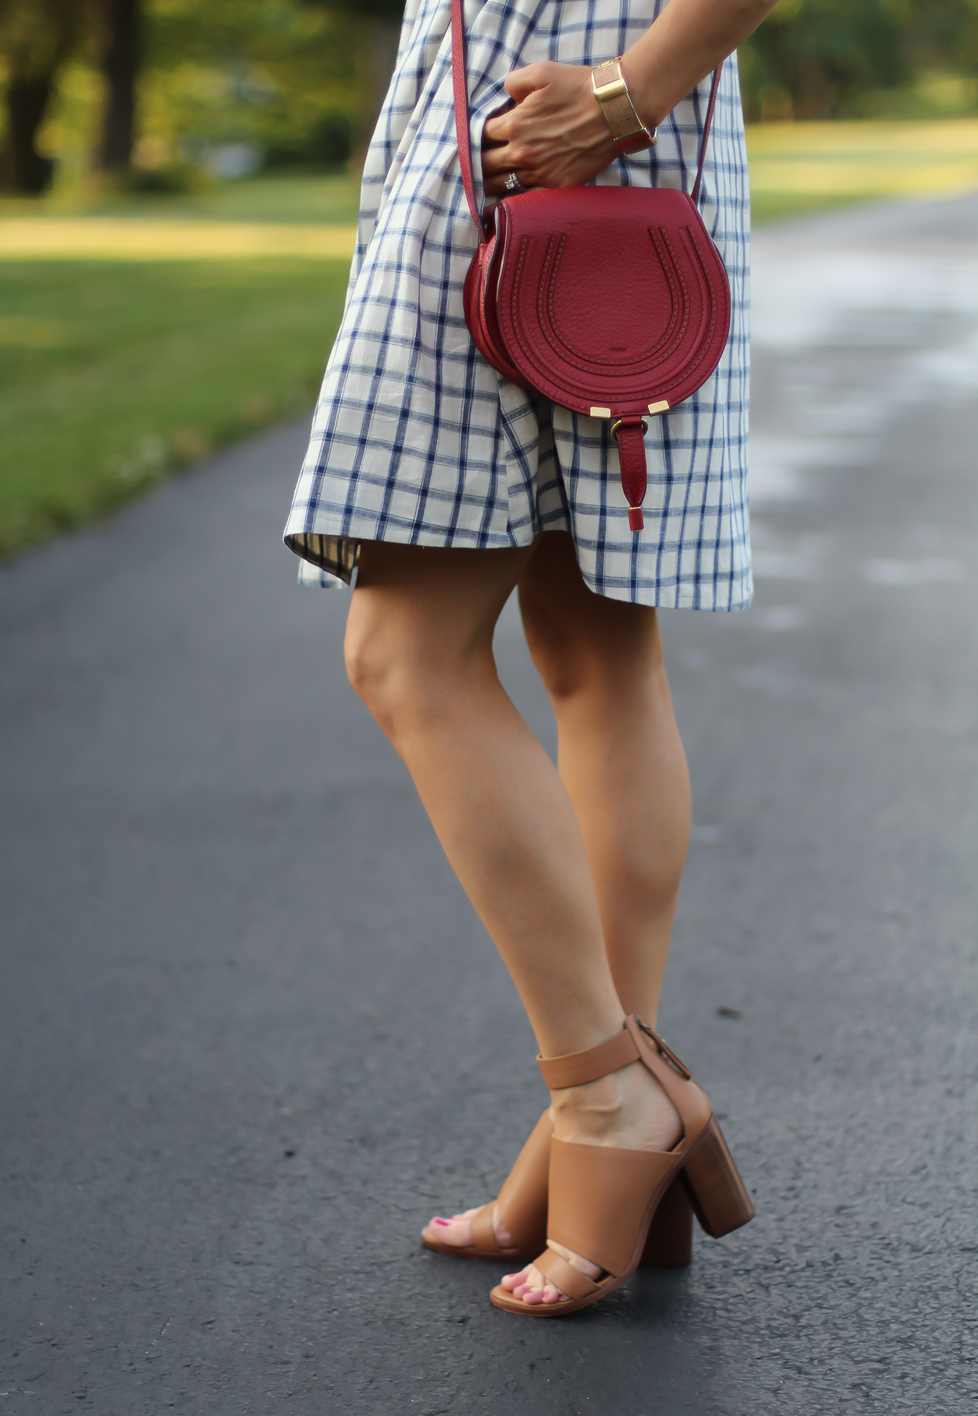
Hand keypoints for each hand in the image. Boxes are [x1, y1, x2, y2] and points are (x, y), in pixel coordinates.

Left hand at [481, 61, 617, 196]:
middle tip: (481, 162)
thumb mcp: (542, 71)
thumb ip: (514, 81)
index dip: (481, 135)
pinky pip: (525, 200)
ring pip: (502, 184)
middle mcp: (522, 152)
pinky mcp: (556, 187)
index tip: (485, 137)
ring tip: (486, 184)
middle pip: (486, 164)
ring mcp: (539, 173)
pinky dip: (512, 201)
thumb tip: (505, 95)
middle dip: (481, 161)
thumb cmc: (579, 88)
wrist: (614, 110)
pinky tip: (504, 203)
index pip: (482, 135)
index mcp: (515, 124)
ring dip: (492, 183)